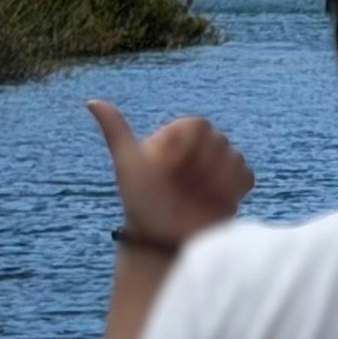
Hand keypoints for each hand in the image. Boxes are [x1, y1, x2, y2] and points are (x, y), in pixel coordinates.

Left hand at [87, 98, 253, 252]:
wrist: (161, 237)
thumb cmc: (141, 199)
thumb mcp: (128, 164)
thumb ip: (116, 130)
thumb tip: (91, 101)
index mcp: (180, 135)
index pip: (200, 126)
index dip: (187, 149)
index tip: (169, 169)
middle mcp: (203, 146)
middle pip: (219, 142)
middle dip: (199, 170)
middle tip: (180, 188)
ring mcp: (223, 164)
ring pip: (234, 160)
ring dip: (215, 183)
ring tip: (195, 198)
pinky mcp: (238, 183)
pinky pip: (246, 176)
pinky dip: (233, 190)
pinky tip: (214, 203)